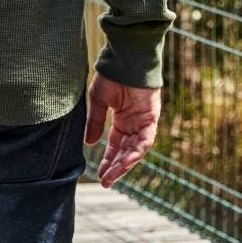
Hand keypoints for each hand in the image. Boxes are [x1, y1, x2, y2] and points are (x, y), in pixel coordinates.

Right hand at [85, 74, 159, 188]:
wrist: (125, 59)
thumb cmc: (111, 75)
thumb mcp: (98, 101)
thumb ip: (95, 122)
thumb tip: (89, 144)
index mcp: (122, 120)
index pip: (115, 146)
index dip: (107, 161)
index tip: (99, 175)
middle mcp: (134, 124)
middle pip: (125, 152)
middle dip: (115, 168)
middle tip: (105, 182)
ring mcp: (144, 123)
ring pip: (135, 151)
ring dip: (124, 165)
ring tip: (111, 177)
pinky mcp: (151, 120)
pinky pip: (145, 141)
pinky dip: (135, 152)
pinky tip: (124, 162)